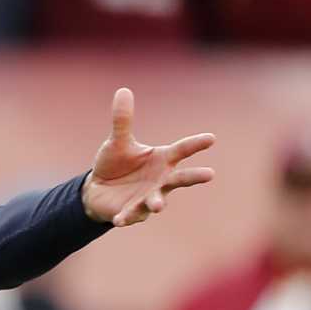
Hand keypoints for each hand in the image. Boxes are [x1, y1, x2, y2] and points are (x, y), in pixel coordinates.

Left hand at [80, 89, 215, 228]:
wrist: (99, 190)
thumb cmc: (116, 164)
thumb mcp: (118, 142)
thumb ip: (123, 120)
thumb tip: (122, 90)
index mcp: (163, 159)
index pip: (182, 149)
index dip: (196, 144)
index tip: (211, 138)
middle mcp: (161, 179)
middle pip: (181, 178)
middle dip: (194, 177)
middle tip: (210, 174)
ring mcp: (149, 197)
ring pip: (157, 200)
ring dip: (157, 202)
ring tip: (157, 206)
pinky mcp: (132, 212)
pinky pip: (130, 215)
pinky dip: (126, 217)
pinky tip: (119, 219)